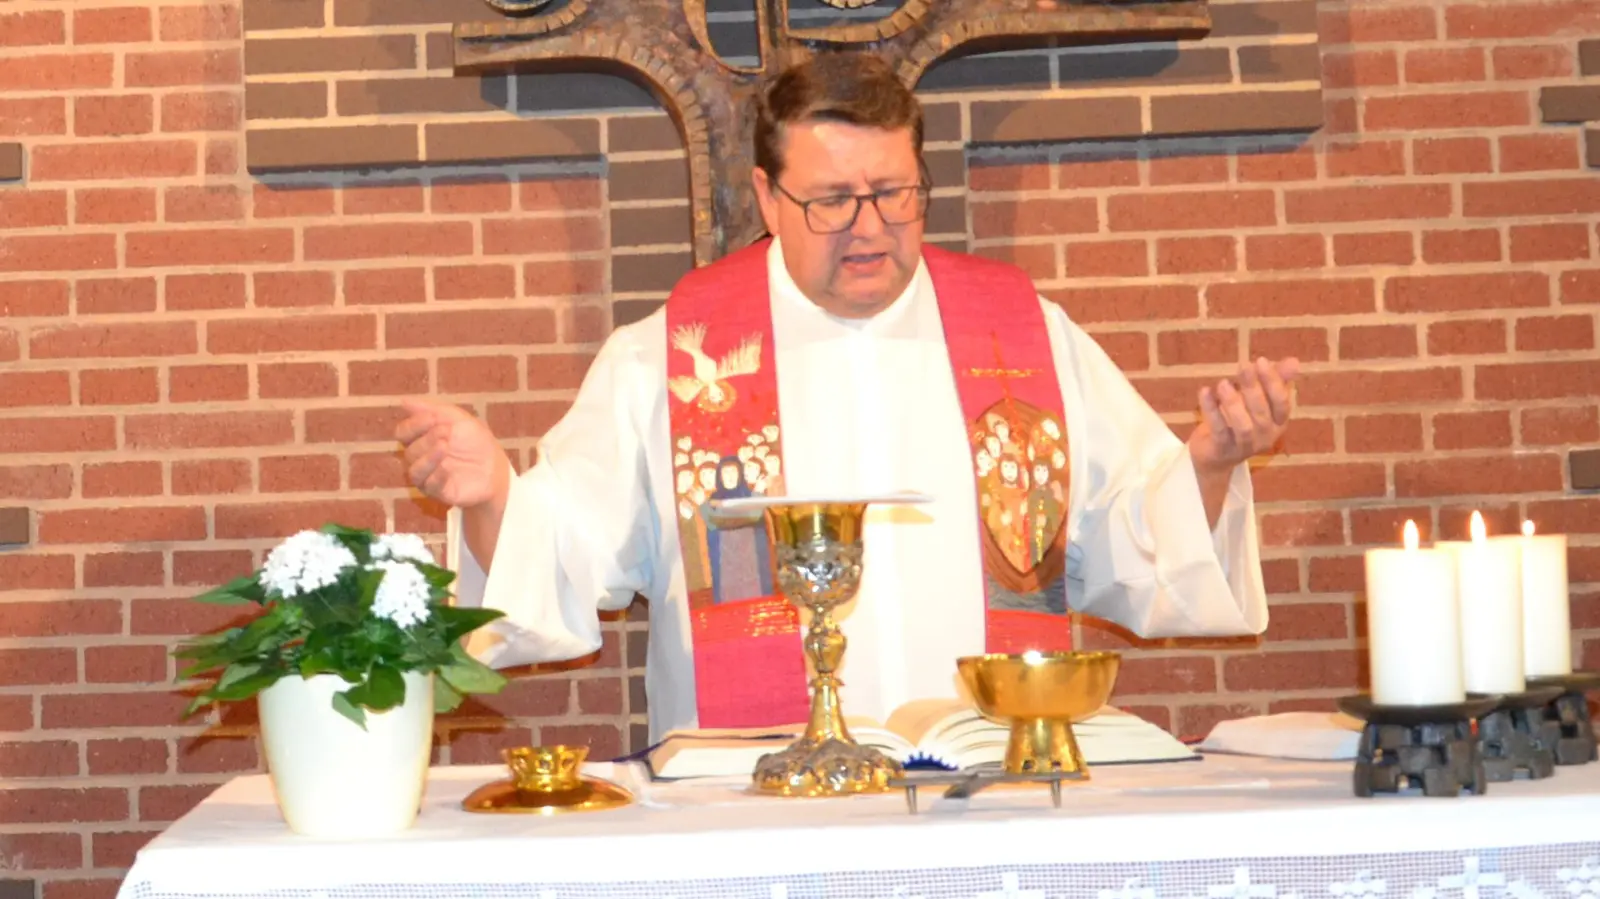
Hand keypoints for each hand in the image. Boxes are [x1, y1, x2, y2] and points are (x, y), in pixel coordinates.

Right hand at [395, 398, 510, 508]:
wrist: (496, 465)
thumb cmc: (474, 441)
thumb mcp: (457, 419)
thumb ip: (432, 410)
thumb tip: (403, 402)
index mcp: (420, 440)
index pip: (403, 432)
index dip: (414, 424)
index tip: (433, 418)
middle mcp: (420, 459)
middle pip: (410, 450)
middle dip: (427, 439)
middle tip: (447, 432)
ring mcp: (429, 477)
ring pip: (414, 471)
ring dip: (428, 457)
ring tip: (445, 446)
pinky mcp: (440, 492)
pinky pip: (430, 486)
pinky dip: (436, 475)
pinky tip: (447, 466)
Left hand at [1188, 357, 1299, 475]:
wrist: (1215, 455)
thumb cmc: (1240, 420)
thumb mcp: (1258, 398)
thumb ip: (1275, 380)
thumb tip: (1294, 361)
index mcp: (1278, 423)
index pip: (1281, 403)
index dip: (1273, 382)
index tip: (1260, 360)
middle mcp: (1266, 436)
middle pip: (1262, 412)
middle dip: (1253, 388)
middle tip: (1243, 366)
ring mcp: (1244, 446)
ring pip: (1243, 425)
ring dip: (1234, 403)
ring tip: (1223, 383)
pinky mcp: (1223, 450)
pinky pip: (1218, 430)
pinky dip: (1211, 410)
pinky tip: (1205, 392)